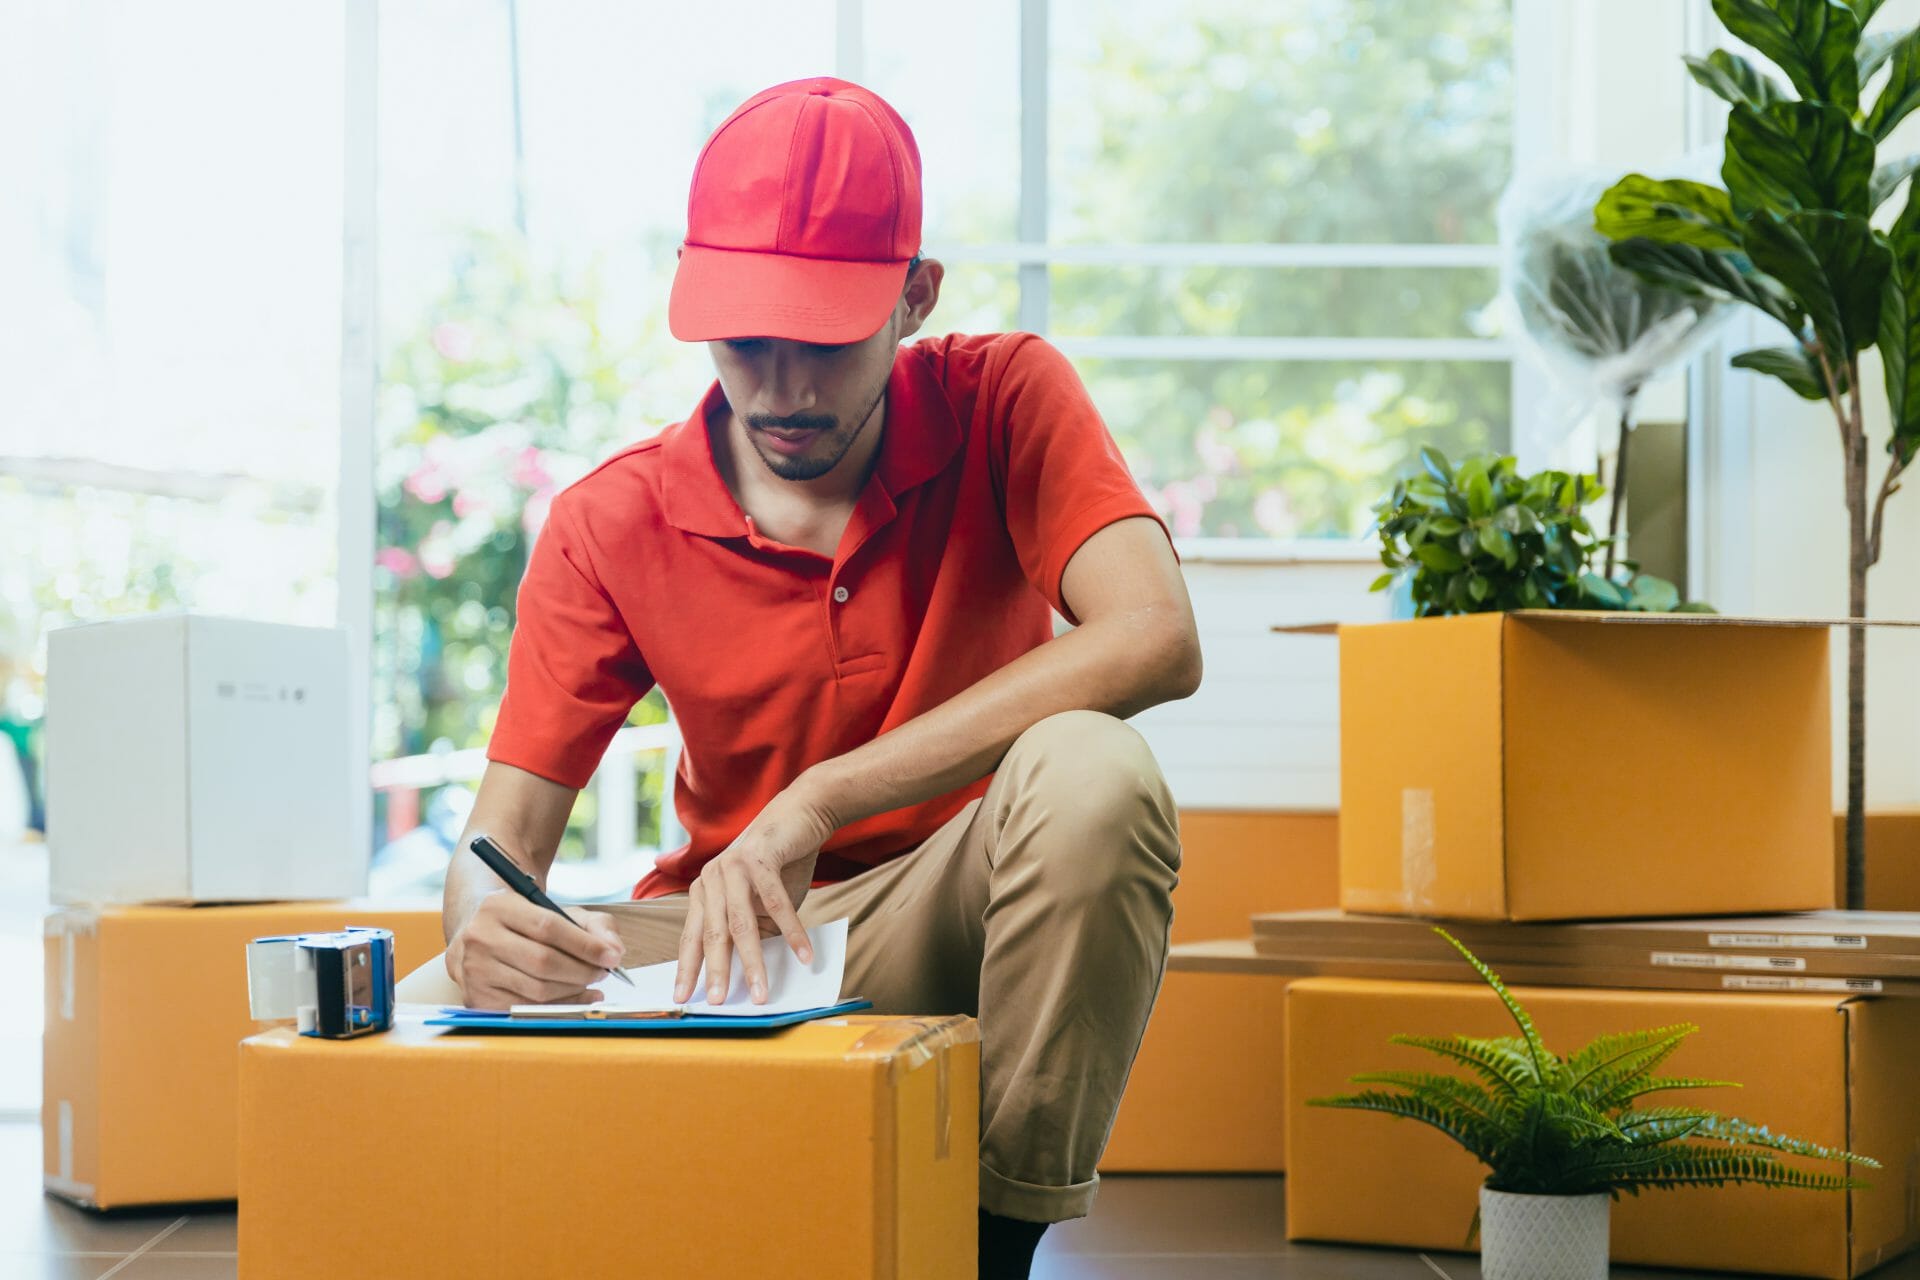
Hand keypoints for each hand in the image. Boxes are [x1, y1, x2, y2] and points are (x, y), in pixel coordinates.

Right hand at [446, 891, 626, 1010]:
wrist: (478, 936)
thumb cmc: (525, 924)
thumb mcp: (557, 911)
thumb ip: (595, 925)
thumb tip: (615, 950)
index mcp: (498, 906)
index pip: (548, 927)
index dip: (585, 945)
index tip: (612, 957)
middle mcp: (480, 937)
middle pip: (543, 962)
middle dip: (582, 971)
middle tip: (602, 972)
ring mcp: (475, 971)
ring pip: (537, 990)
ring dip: (573, 990)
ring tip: (590, 983)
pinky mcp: (476, 998)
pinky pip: (526, 1010)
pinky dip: (558, 1007)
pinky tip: (575, 998)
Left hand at [673, 781, 835, 1005]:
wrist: (800, 815)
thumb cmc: (779, 865)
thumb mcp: (761, 904)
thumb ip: (753, 931)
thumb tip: (753, 973)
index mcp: (704, 891)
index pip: (692, 936)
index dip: (688, 968)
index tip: (682, 998)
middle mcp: (711, 878)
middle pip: (713, 934)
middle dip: (715, 972)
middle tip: (717, 1002)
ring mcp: (732, 866)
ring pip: (741, 924)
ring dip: (753, 962)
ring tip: (761, 992)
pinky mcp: (759, 857)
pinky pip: (776, 904)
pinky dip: (792, 932)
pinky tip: (804, 955)